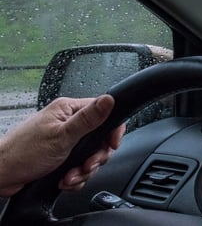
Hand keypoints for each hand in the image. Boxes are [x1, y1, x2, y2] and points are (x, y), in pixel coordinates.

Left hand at [0, 95, 123, 196]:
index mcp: (68, 110)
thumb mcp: (62, 136)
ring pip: (90, 157)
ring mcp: (64, 141)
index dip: (112, 131)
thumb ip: (88, 119)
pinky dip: (75, 177)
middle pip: (100, 140)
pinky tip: (64, 180)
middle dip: (95, 158)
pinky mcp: (60, 157)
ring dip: (83, 171)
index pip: (103, 113)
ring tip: (69, 176)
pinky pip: (79, 167)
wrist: (1, 175)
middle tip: (86, 165)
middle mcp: (67, 123)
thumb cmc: (23, 153)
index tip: (111, 145)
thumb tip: (109, 100)